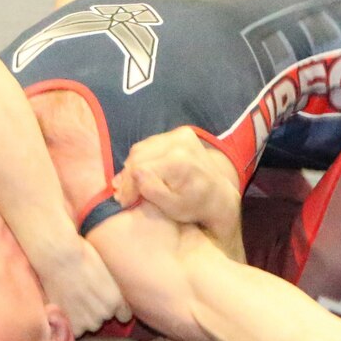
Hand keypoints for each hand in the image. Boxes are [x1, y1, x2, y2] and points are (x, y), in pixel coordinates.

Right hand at [36, 236, 129, 336]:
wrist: (57, 257)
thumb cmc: (80, 254)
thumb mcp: (106, 268)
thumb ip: (112, 287)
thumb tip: (111, 291)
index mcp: (117, 299)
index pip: (123, 316)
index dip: (113, 308)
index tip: (104, 300)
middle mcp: (105, 313)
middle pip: (102, 318)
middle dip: (94, 310)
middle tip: (81, 293)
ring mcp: (87, 321)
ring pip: (87, 325)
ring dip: (80, 317)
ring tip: (70, 298)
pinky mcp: (71, 326)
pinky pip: (73, 331)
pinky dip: (68, 322)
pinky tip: (63, 306)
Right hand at [113, 128, 239, 233]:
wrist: (218, 195)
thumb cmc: (195, 206)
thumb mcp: (173, 208)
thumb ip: (153, 191)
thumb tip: (135, 174)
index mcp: (179, 160)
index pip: (140, 167)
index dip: (128, 186)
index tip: (124, 202)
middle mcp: (180, 141)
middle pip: (138, 155)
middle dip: (127, 176)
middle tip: (123, 195)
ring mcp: (181, 134)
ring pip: (141, 147)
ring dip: (133, 166)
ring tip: (130, 186)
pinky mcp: (181, 133)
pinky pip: (150, 144)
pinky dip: (143, 158)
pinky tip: (142, 174)